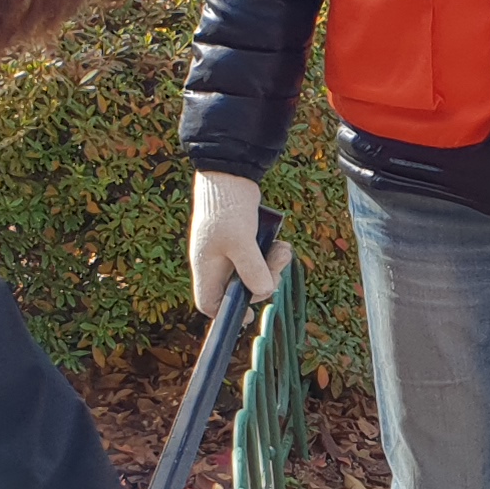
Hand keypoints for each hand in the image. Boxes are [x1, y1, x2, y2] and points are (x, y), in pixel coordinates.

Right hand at [186, 170, 282, 308]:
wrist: (230, 174)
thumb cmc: (227, 207)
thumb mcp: (240, 241)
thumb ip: (252, 269)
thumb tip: (264, 292)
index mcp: (206, 268)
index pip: (209, 303)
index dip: (227, 313)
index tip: (249, 314)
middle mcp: (216, 263)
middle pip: (241, 289)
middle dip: (264, 280)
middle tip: (278, 265)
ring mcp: (229, 252)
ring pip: (255, 272)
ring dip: (273, 265)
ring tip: (283, 249)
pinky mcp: (243, 240)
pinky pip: (260, 257)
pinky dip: (272, 253)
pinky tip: (281, 243)